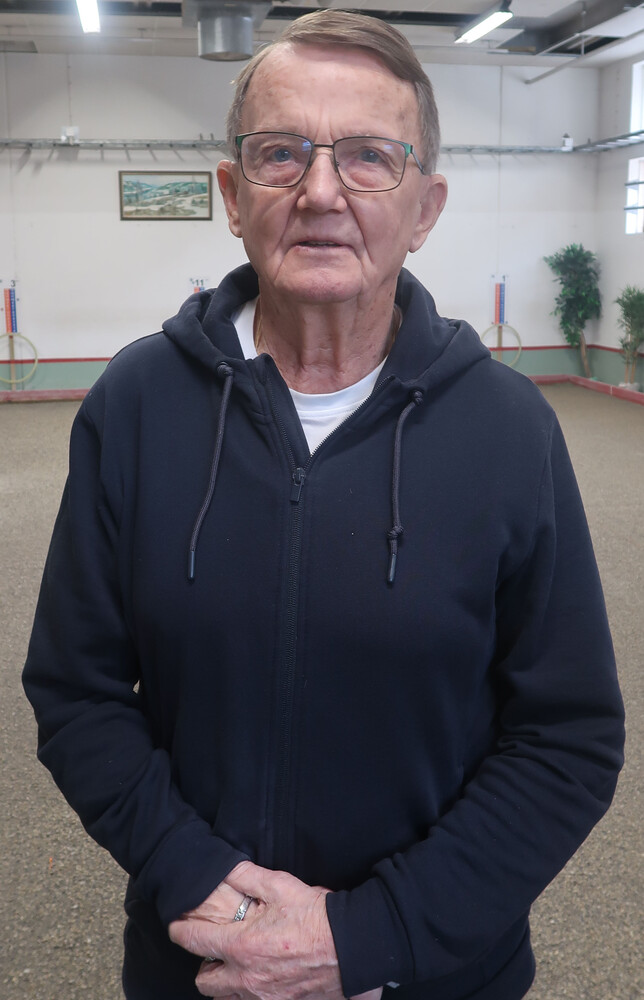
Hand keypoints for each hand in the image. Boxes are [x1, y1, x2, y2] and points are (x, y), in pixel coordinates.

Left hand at [169, 861, 382, 999]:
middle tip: (215, 948)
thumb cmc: (315, 916)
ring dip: (224, 983)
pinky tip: (259, 976)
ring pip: (225, 997)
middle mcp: (245, 977)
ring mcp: (262, 996)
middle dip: (204, 965)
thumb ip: (247, 876)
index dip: (179, 931)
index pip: (194, 942)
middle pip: (204, 981)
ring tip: (237, 964)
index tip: (176, 925)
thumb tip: (225, 867)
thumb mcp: (279, 886)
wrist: (350, 947)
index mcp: (240, 946)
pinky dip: (247, 993)